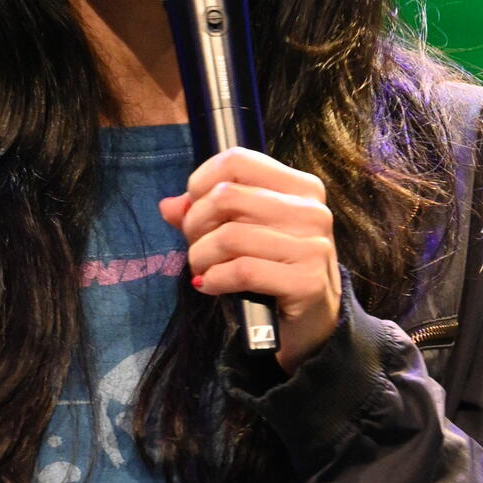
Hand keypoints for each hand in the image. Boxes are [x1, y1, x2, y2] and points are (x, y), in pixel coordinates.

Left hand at [159, 148, 341, 374]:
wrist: (314, 322)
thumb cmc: (275, 270)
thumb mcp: (246, 233)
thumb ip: (208, 214)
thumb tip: (168, 206)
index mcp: (300, 187)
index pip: (237, 160)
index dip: (201, 182)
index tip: (194, 209)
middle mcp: (311, 210)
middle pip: (226, 197)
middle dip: (195, 225)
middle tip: (196, 247)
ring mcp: (312, 246)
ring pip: (229, 236)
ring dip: (201, 257)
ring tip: (202, 270)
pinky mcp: (306, 281)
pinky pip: (242, 271)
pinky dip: (214, 279)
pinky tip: (210, 286)